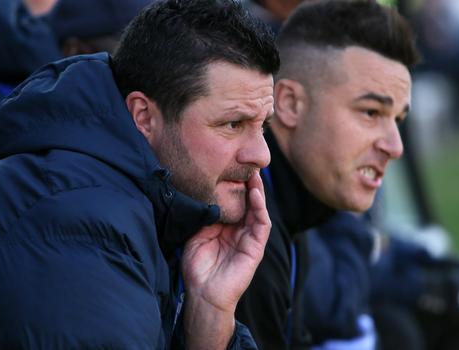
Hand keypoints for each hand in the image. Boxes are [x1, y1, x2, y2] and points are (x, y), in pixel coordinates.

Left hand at [182, 171, 270, 348]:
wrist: (203, 294)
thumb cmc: (198, 268)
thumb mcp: (196, 234)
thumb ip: (203, 216)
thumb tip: (204, 194)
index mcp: (226, 227)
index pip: (234, 201)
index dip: (234, 185)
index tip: (230, 166)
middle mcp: (240, 230)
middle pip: (248, 202)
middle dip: (248, 183)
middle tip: (246, 164)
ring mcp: (249, 239)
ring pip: (258, 210)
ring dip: (257, 192)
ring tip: (254, 175)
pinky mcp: (256, 248)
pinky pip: (262, 224)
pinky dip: (260, 208)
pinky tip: (255, 194)